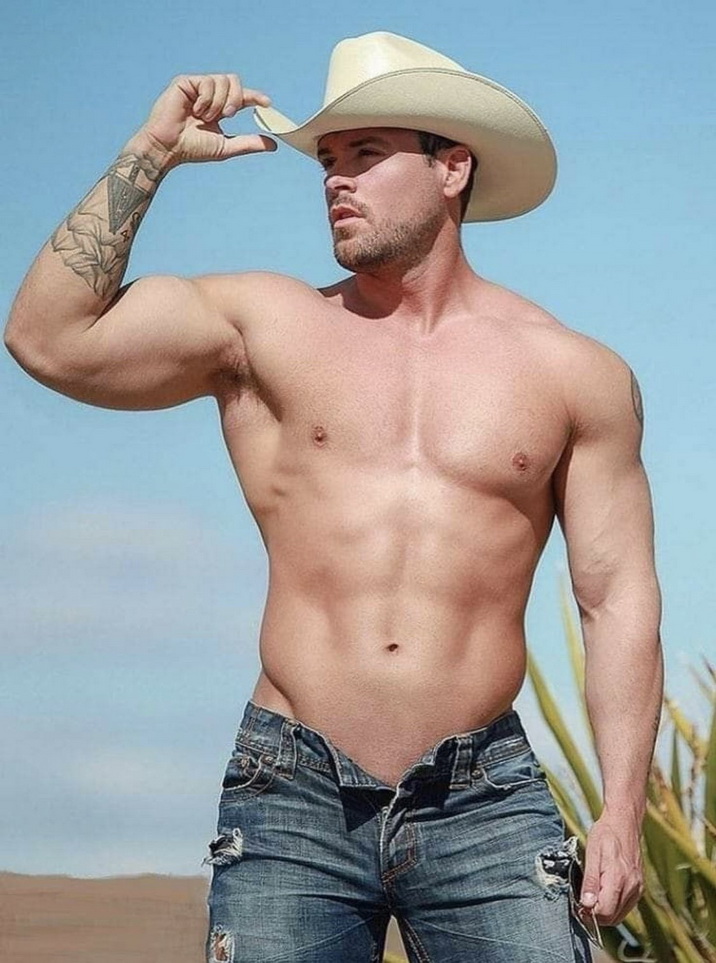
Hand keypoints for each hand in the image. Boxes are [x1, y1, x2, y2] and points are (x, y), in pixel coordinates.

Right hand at [137, 73, 276, 165]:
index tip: (267, 104)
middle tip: (227, 115)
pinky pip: (208, 82)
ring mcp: (197, 87)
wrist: (168, 148)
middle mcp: (209, 95)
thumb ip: (249, 143)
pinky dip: (206, 99)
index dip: (255, 96)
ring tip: (205, 117)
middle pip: (234, 81)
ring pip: (223, 81)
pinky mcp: (186, 82)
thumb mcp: (226, 146)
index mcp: (219, 107)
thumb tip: (274, 144)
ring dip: (219, 102)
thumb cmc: (192, 149)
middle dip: (236, 98)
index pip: (241, 96)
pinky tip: (196, 110)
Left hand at [578, 808, 643, 925]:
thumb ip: (591, 881)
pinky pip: (626, 906)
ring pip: (620, 915)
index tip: (578, 905)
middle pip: (613, 917)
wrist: (624, 822)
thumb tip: (587, 904)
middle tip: (582, 902)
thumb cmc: (605, 834)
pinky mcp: (639, 887)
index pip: (605, 912)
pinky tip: (604, 893)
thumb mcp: (592, 853)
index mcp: (618, 878)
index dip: (589, 913)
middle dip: (596, 915)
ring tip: (592, 896)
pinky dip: (614, 906)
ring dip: (605, 912)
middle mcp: (632, 886)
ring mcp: (637, 888)